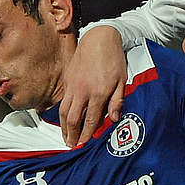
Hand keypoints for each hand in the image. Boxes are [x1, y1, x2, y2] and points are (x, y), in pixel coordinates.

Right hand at [60, 26, 126, 146]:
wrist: (99, 38)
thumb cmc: (114, 59)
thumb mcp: (122, 80)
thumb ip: (117, 101)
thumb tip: (114, 119)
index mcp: (98, 92)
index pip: (90, 120)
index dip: (86, 135)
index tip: (84, 145)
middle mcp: (83, 91)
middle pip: (72, 119)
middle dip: (71, 135)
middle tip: (72, 146)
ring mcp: (73, 86)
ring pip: (63, 111)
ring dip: (63, 127)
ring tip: (66, 138)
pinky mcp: (68, 80)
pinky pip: (63, 101)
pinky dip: (62, 114)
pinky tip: (64, 121)